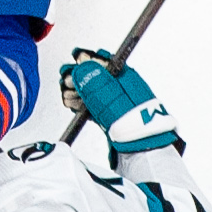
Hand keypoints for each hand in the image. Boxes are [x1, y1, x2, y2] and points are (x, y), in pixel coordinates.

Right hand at [59, 49, 179, 152]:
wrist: (146, 151)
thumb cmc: (134, 125)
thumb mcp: (110, 99)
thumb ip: (94, 82)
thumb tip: (82, 66)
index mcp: (127, 78)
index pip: (104, 62)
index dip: (87, 60)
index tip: (74, 60)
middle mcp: (123, 88)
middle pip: (97, 76)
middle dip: (79, 76)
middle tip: (66, 80)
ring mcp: (119, 103)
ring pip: (94, 91)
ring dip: (78, 91)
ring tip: (67, 95)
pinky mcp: (114, 118)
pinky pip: (95, 105)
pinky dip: (83, 104)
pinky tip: (73, 104)